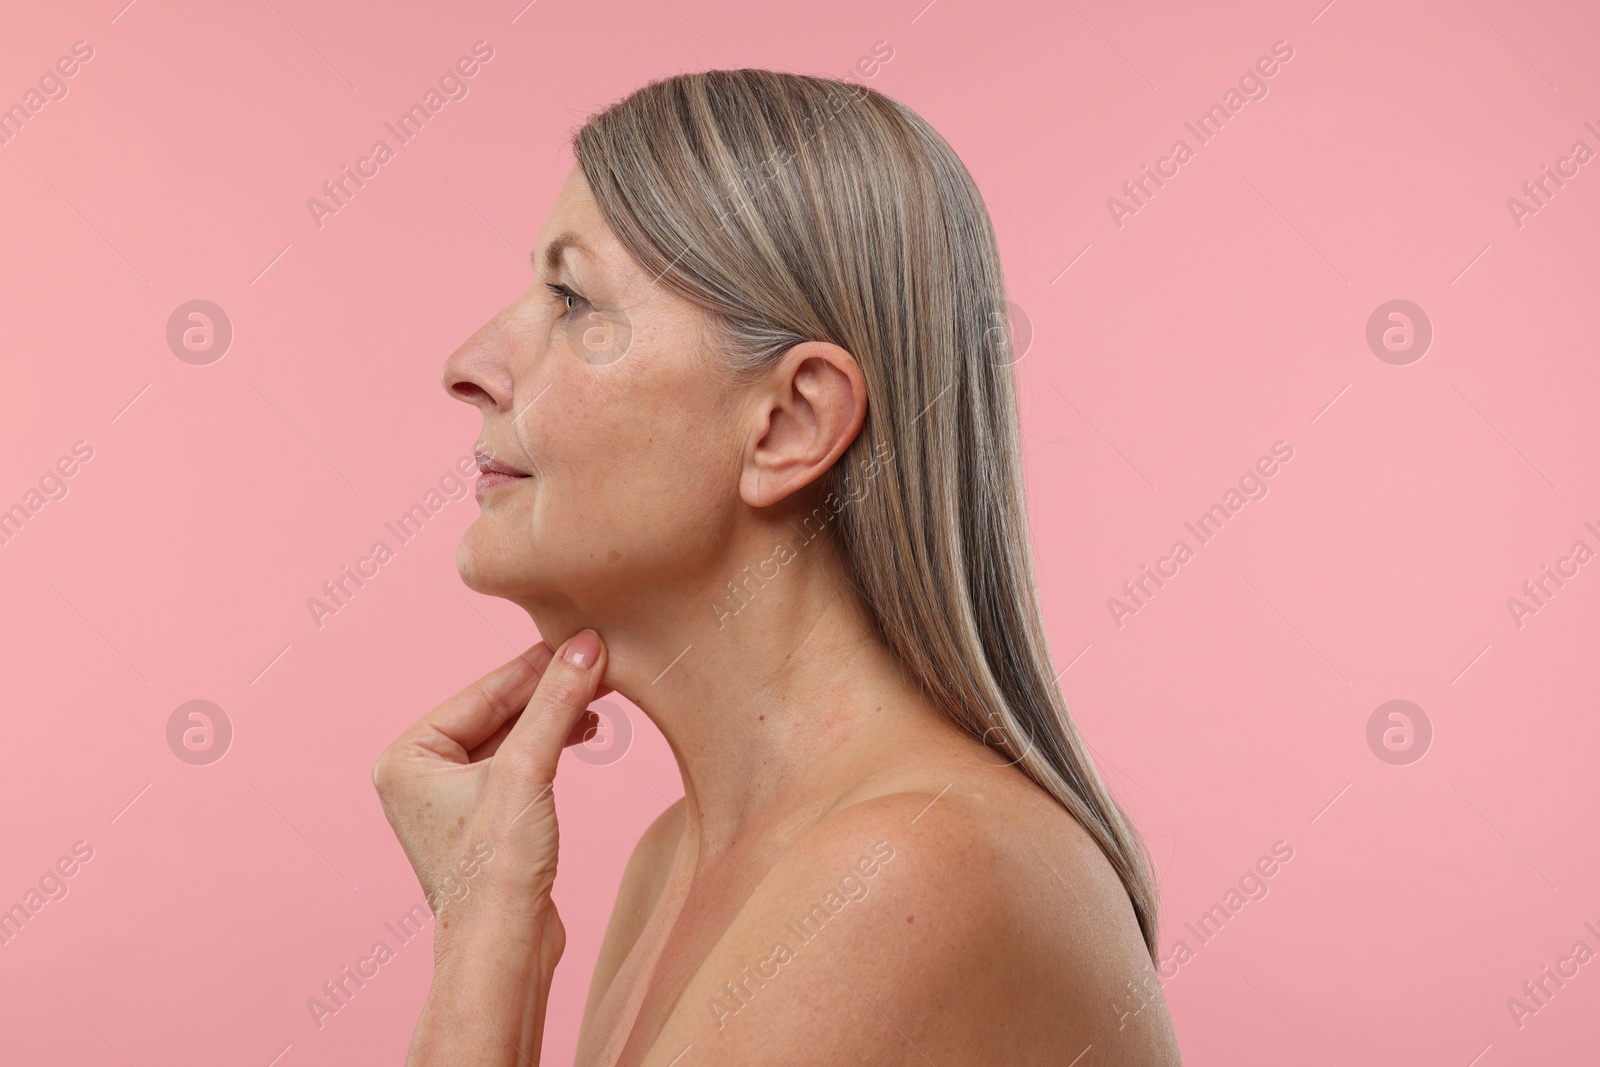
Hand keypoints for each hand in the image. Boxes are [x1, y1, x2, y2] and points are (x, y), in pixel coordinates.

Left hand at [372, 630, 610, 948]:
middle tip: (599, 663)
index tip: (581, 638)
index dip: (537, 665)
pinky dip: (553, 746)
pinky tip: (585, 733)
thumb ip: (555, 704)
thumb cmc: (495, 871)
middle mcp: (420, 775)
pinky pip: (520, 764)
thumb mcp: (528, 771)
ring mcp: (451, 800)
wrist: (504, 950)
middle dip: (550, 691)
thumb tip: (584, 646)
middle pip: (498, 712)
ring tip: (601, 699)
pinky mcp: (484, 822)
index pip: (482, 692)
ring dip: (556, 717)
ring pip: (513, 737)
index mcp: (407, 757)